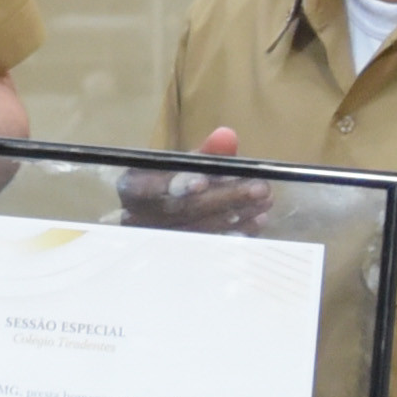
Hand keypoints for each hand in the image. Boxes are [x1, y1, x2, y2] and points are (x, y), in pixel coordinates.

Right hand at [116, 123, 278, 236]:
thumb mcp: (187, 164)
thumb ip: (207, 152)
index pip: (149, 187)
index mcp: (131, 186)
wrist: (162, 214)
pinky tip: (254, 224)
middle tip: (260, 189)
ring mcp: (156, 243)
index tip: (203, 182)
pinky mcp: (176, 260)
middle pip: (182, 210)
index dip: (177, 185)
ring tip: (264, 203)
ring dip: (235, 216)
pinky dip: (233, 235)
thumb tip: (227, 137)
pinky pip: (207, 249)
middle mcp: (136, 218)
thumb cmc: (174, 183)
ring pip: (197, 231)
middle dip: (224, 197)